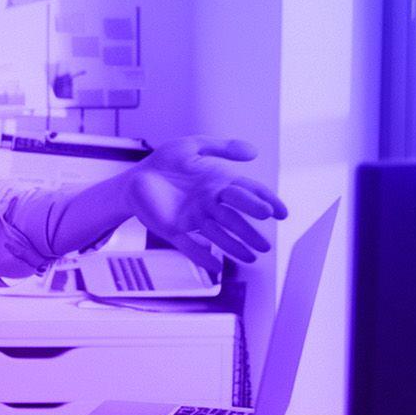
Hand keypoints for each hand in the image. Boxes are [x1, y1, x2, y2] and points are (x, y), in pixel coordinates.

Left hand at [125, 136, 287, 272]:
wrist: (133, 178)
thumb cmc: (164, 162)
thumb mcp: (191, 146)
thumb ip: (221, 147)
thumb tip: (254, 151)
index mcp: (218, 184)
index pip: (248, 193)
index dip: (266, 202)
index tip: (282, 214)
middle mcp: (210, 204)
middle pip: (234, 217)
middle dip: (250, 230)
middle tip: (265, 243)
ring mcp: (193, 219)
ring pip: (218, 234)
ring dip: (234, 247)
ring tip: (251, 258)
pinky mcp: (173, 230)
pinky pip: (190, 246)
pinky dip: (202, 257)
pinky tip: (217, 267)